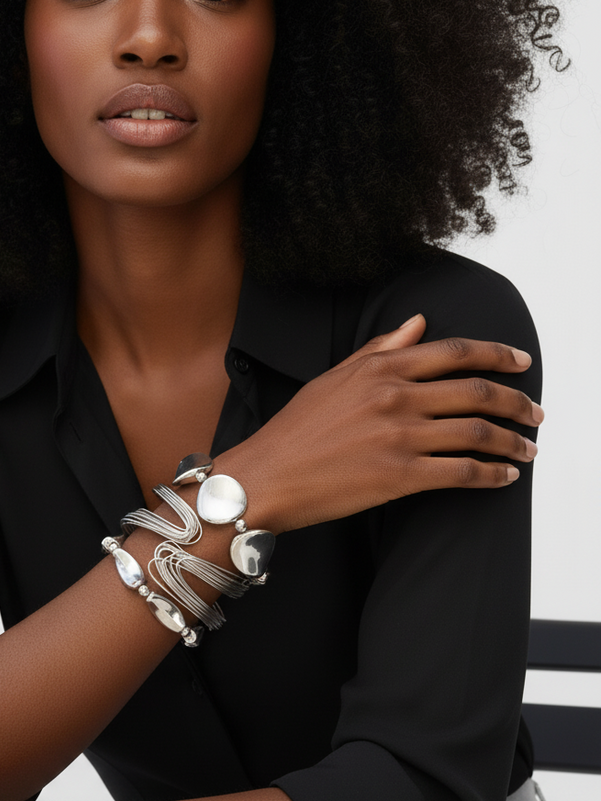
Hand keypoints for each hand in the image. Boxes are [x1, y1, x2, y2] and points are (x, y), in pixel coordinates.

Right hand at [235, 314, 542, 532]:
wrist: (265, 477)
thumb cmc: (294, 431)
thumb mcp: (332, 379)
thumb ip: (379, 350)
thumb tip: (417, 323)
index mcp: (380, 369)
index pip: (455, 353)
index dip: (498, 355)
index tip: (522, 362)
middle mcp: (395, 397)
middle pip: (478, 392)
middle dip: (518, 402)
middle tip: (536, 413)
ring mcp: (399, 437)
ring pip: (478, 433)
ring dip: (513, 442)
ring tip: (527, 449)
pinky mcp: (399, 476)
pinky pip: (462, 472)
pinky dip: (491, 475)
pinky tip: (503, 477)